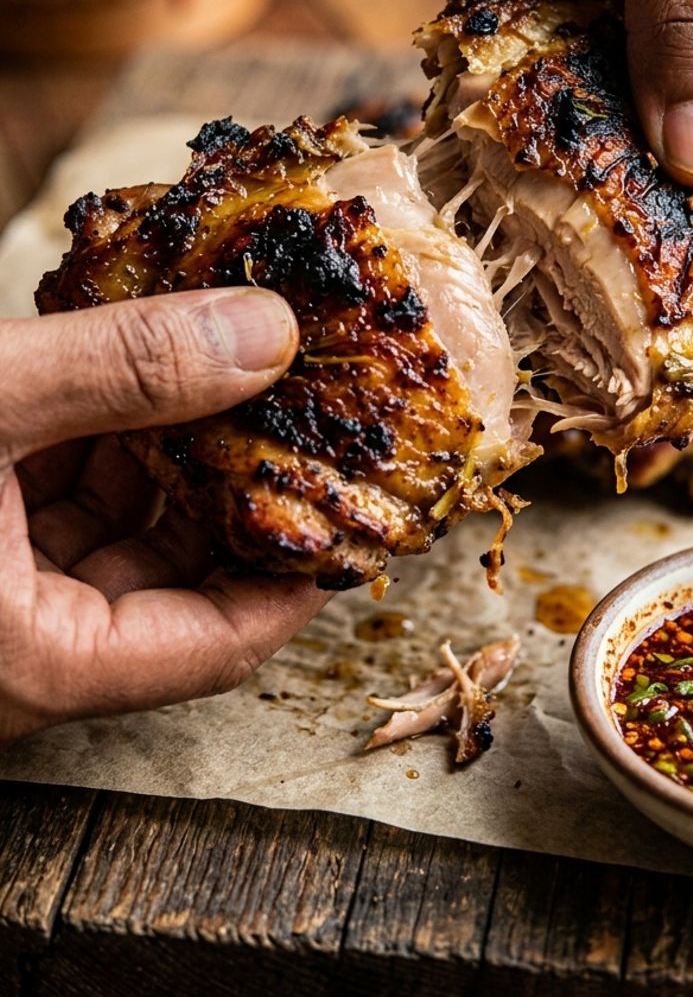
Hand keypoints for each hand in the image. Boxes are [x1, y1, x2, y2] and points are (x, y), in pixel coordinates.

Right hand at [0, 288, 325, 744]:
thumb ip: (121, 370)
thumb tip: (264, 333)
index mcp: (40, 663)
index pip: (223, 644)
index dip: (303, 574)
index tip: (355, 500)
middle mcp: (21, 651)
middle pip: (175, 583)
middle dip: (234, 486)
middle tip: (299, 407)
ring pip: (111, 536)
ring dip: (162, 449)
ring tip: (225, 364)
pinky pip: (49, 506)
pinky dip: (91, 439)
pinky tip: (124, 363)